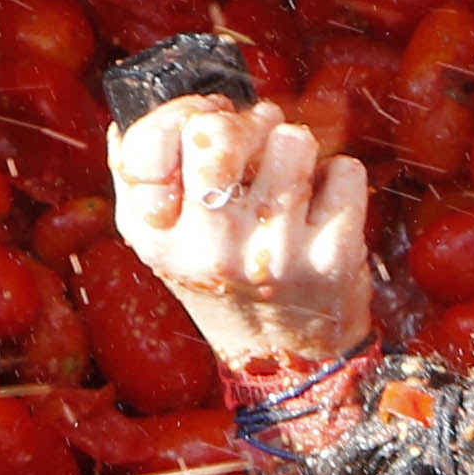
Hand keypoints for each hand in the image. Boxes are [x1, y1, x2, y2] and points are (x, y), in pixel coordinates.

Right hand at [106, 95, 372, 371]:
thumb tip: (128, 117)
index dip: (185, 113)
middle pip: (218, 132)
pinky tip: (323, 208)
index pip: (152, 139)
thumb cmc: (227, 284)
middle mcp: (212, 247)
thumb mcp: (164, 244)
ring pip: (291, 140)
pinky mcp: (333, 257)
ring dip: (295, 150)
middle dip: (246, 122)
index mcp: (158, 235)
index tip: (204, 124)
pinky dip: (339, 181)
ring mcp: (275, 253)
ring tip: (290, 182)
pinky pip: (345, 171)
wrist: (288, 361)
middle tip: (257, 142)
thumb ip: (138, 182)